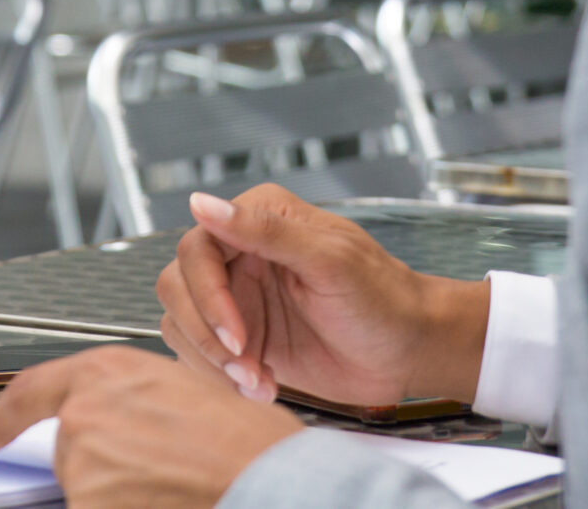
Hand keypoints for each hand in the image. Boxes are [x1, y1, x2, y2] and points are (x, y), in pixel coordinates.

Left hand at [0, 346, 299, 508]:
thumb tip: (112, 421)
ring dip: (117, 493)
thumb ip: (129, 400)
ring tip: (171, 484)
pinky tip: (164, 501)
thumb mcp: (179, 389)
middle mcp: (84, 412)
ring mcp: (83, 462)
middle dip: (103, 464)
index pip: (30, 391)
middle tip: (158, 467)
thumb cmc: (243, 439)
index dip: (2, 418)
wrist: (266, 478)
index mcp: (107, 371)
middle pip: (69, 450)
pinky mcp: (86, 504)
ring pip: (85, 488)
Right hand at [156, 185, 488, 408]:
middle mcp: (241, 255)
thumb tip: (202, 201)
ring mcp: (239, 299)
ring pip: (181, 323)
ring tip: (257, 380)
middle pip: (178, 286)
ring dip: (212, 361)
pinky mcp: (244, 340)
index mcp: (260, 220)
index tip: (236, 333)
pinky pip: (201, 356)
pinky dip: (222, 379)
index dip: (206, 293)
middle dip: (205, 332)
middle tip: (244, 362)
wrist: (410, 352)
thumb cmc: (383, 299)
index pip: (196, 247)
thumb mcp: (329, 260)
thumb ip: (264, 230)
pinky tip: (262, 385)